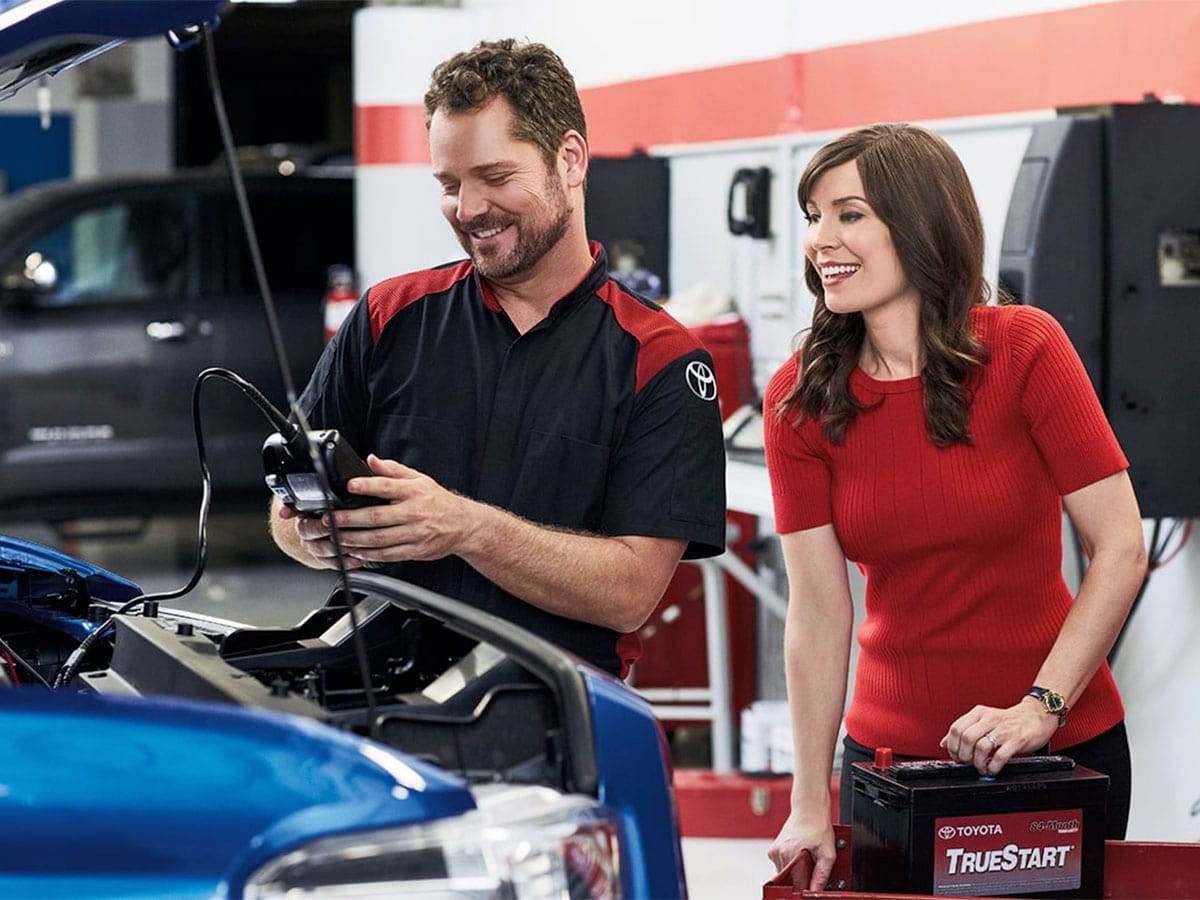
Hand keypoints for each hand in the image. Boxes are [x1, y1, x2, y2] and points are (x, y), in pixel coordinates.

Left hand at [302, 454, 475, 564]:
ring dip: (354, 539)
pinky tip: (356, 551)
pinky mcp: (416, 550)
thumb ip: (393, 470)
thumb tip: (371, 460)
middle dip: (349, 519)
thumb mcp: (419, 479)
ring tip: (337, 537)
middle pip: (377, 517)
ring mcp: (415, 533)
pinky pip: (387, 554)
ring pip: (379, 538)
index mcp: (414, 492)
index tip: (349, 486)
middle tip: (331, 519)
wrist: (464, 525)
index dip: (366, 486)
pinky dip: (369, 554)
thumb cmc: (438, 502)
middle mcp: (415, 512)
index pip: (387, 486)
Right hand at [767, 810, 836, 892]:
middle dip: (801, 879)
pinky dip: (791, 864)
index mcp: (789, 854)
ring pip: (785, 874)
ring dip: (796, 872)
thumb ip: (821, 876)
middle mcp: (778, 853)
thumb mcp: (828, 853)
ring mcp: (774, 851)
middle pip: (789, 881)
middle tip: (812, 866)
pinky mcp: (772, 850)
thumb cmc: (818, 826)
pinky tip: (799, 854)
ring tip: (806, 857)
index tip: (813, 883)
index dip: (806, 887)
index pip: (795, 885)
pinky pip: (782, 866)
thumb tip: (815, 891)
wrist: (809, 809)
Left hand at [939, 698, 1059, 775]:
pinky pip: (999, 756)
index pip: (956, 728)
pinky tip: (992, 769)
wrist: (1038, 714)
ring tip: (980, 767)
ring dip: (977, 762)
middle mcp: (989, 719)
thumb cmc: (1010, 719)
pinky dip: (992, 766)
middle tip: (967, 763)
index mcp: (979, 713)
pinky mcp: (1017, 740)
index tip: (955, 755)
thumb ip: (965, 729)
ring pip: (980, 747)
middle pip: (966, 738)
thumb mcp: (984, 719)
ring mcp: (1003, 729)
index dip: (952, 745)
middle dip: (963, 755)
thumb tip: (943, 742)